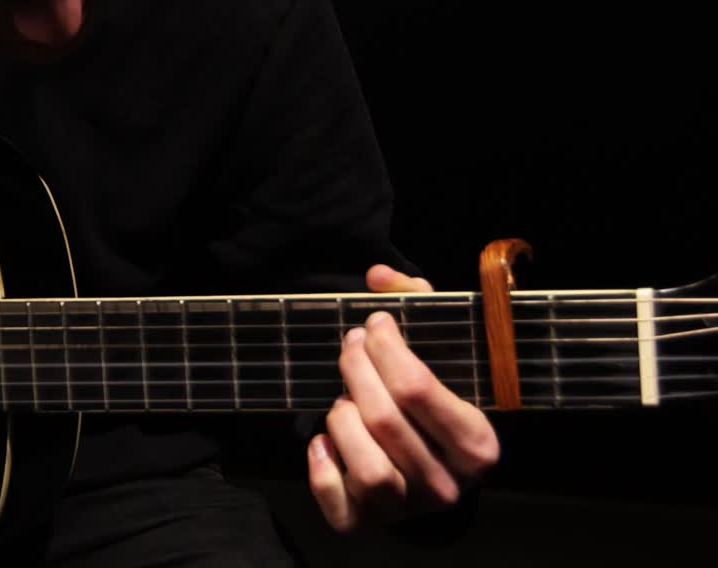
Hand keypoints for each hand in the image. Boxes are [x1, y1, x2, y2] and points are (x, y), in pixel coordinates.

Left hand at [306, 264, 498, 532]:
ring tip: (345, 399)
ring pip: (364, 462)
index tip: (375, 323)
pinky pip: (334, 498)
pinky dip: (320, 464)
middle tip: (351, 343)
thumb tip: (377, 276)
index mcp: (478, 444)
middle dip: (356, 368)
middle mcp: (447, 485)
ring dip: (342, 418)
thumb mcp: (441, 353)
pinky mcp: (363, 523)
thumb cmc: (433, 403)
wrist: (430, 473)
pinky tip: (323, 439)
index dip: (386, 347)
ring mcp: (406, 510)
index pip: (417, 387)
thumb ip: (414, 304)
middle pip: (384, 418)